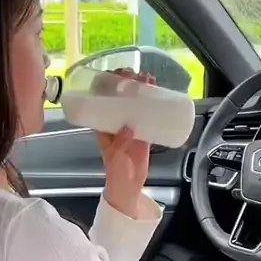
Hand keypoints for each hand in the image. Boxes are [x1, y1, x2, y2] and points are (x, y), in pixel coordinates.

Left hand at [96, 69, 154, 218]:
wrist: (128, 186)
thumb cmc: (116, 171)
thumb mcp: (115, 156)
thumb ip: (121, 142)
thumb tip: (129, 127)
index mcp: (103, 125)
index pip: (102, 98)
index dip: (107, 84)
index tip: (116, 75)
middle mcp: (116, 121)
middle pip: (120, 96)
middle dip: (127, 83)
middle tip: (136, 75)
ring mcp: (130, 125)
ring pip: (134, 102)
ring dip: (141, 89)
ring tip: (149, 79)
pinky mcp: (144, 131)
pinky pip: (148, 113)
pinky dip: (153, 103)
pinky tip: (158, 93)